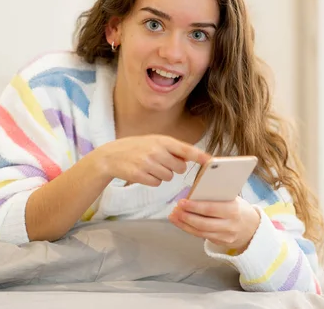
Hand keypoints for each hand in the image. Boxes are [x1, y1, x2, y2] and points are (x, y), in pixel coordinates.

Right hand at [89, 135, 210, 186]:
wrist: (111, 156)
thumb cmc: (137, 148)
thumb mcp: (154, 142)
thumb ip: (171, 149)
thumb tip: (190, 158)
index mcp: (162, 140)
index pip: (186, 149)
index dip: (200, 156)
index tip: (212, 162)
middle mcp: (156, 150)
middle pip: (179, 168)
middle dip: (173, 168)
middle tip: (161, 163)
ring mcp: (148, 163)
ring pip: (168, 177)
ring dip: (162, 175)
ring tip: (149, 167)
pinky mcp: (140, 175)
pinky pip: (157, 183)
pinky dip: (152, 181)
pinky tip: (143, 173)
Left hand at [168, 196, 260, 251]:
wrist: (252, 228)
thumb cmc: (239, 208)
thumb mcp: (233, 199)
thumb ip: (217, 196)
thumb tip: (194, 191)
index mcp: (233, 209)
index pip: (211, 209)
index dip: (194, 206)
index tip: (182, 202)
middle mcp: (230, 225)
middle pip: (203, 223)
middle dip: (186, 216)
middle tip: (175, 209)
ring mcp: (225, 236)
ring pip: (200, 232)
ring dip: (184, 224)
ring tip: (173, 216)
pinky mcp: (220, 242)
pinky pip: (201, 236)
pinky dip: (188, 229)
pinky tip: (180, 223)